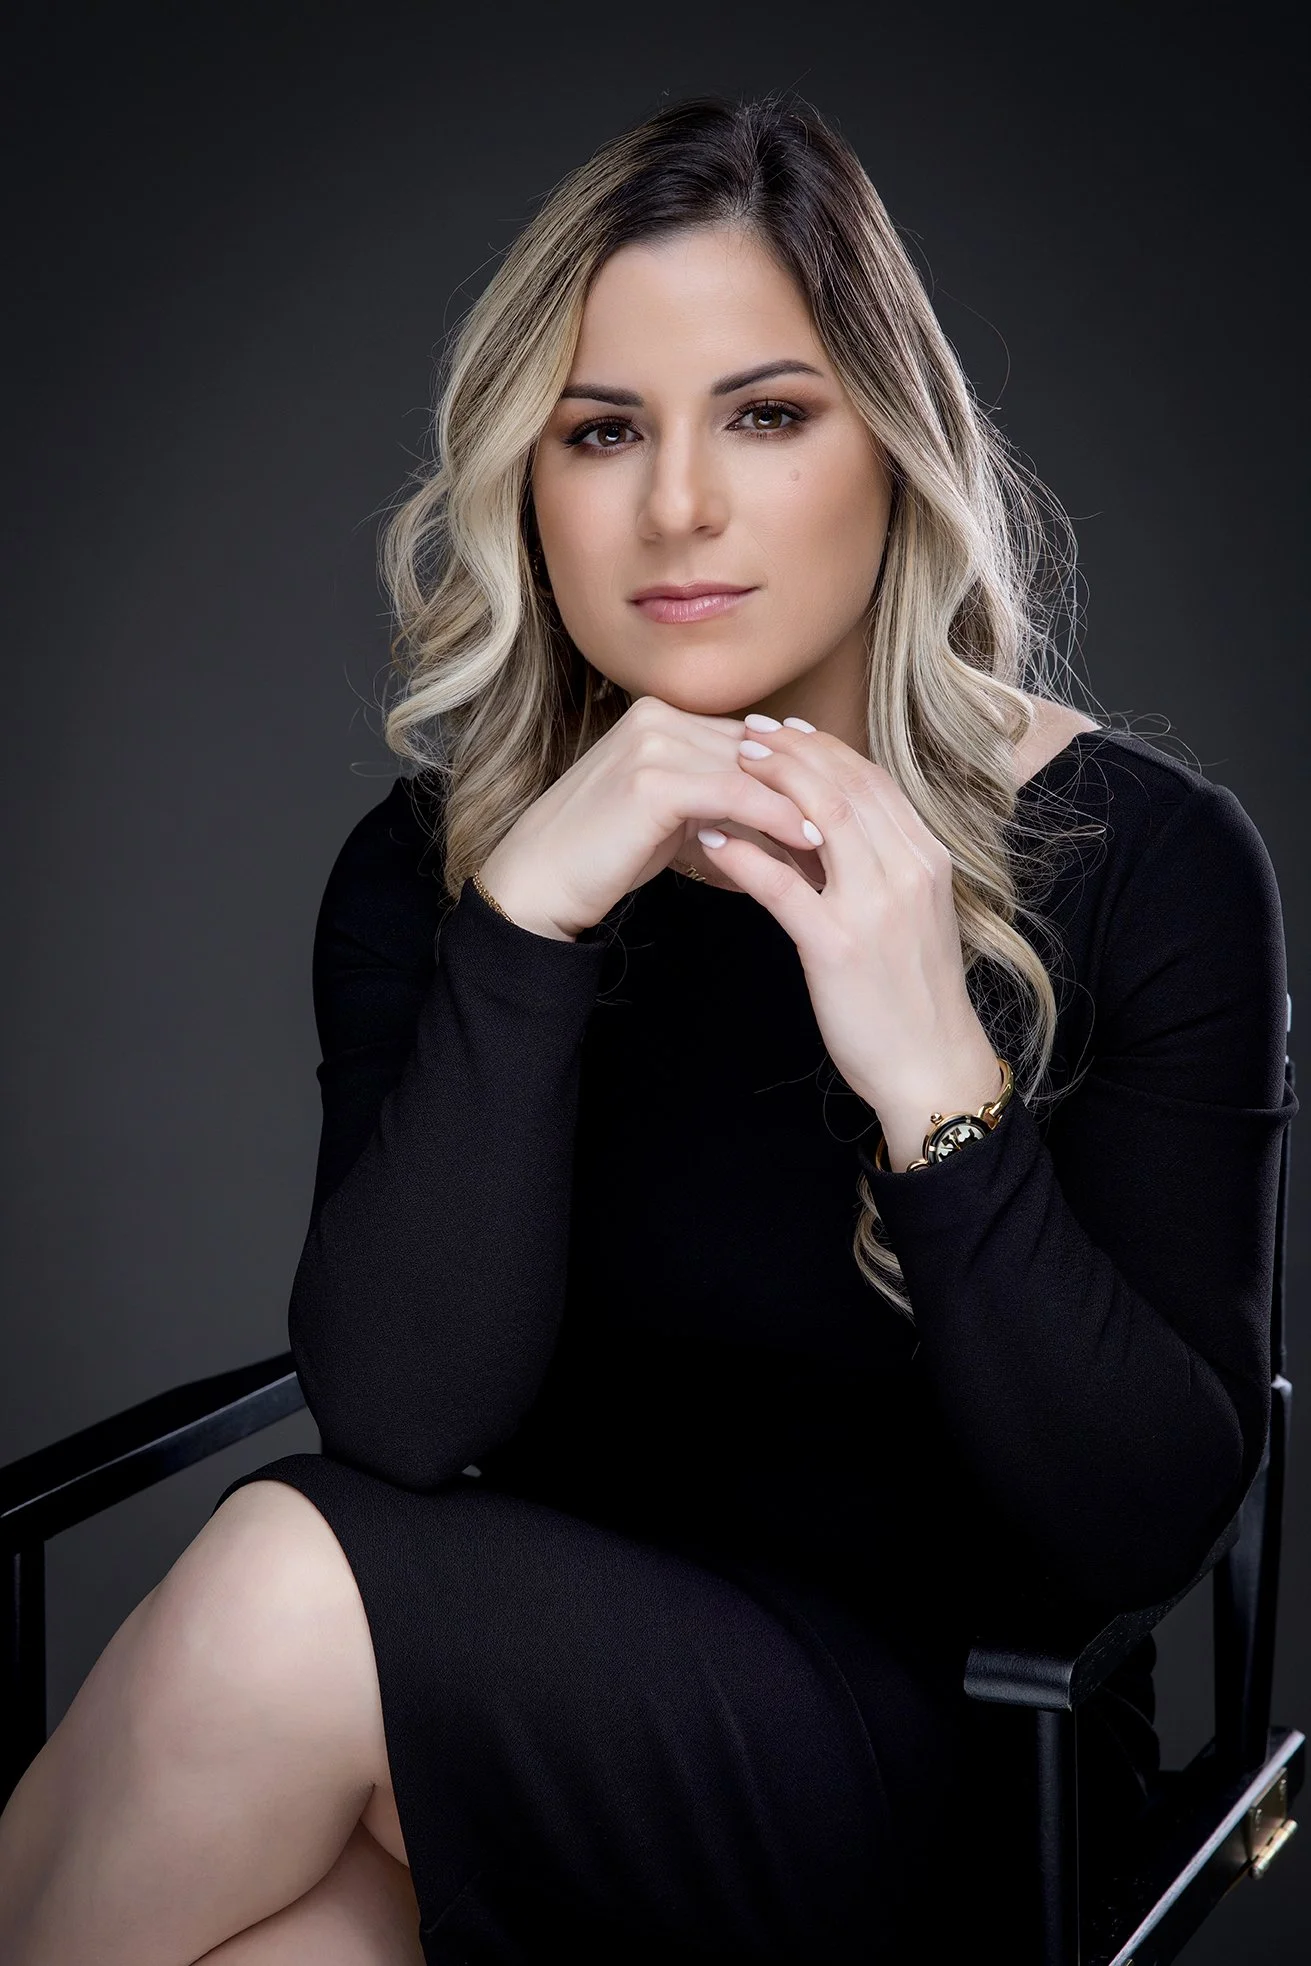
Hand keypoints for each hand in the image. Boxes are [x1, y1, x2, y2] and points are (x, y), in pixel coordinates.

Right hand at [475, 696, 819, 940]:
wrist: (539, 881)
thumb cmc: (606, 856)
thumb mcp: (674, 816)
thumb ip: (723, 797)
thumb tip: (794, 811)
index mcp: (663, 715)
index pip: (755, 738)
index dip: (806, 773)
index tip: (853, 806)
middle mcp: (658, 716)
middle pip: (760, 749)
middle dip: (814, 788)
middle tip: (865, 824)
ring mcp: (653, 742)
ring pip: (755, 770)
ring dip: (806, 803)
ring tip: (851, 838)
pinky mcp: (652, 779)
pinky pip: (734, 795)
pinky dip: (776, 817)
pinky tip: (809, 841)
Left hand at [714, 715, 1002, 1165]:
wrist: (931, 1066)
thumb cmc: (911, 993)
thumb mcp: (907, 914)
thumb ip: (872, 865)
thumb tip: (815, 824)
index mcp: (927, 858)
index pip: (872, 780)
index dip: (824, 748)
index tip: (784, 729)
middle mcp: (907, 871)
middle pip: (844, 785)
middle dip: (791, 751)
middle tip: (746, 732)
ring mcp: (875, 907)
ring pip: (818, 818)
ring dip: (767, 785)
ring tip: (726, 767)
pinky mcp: (837, 945)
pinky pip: (783, 883)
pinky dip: (745, 854)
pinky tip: (712, 841)